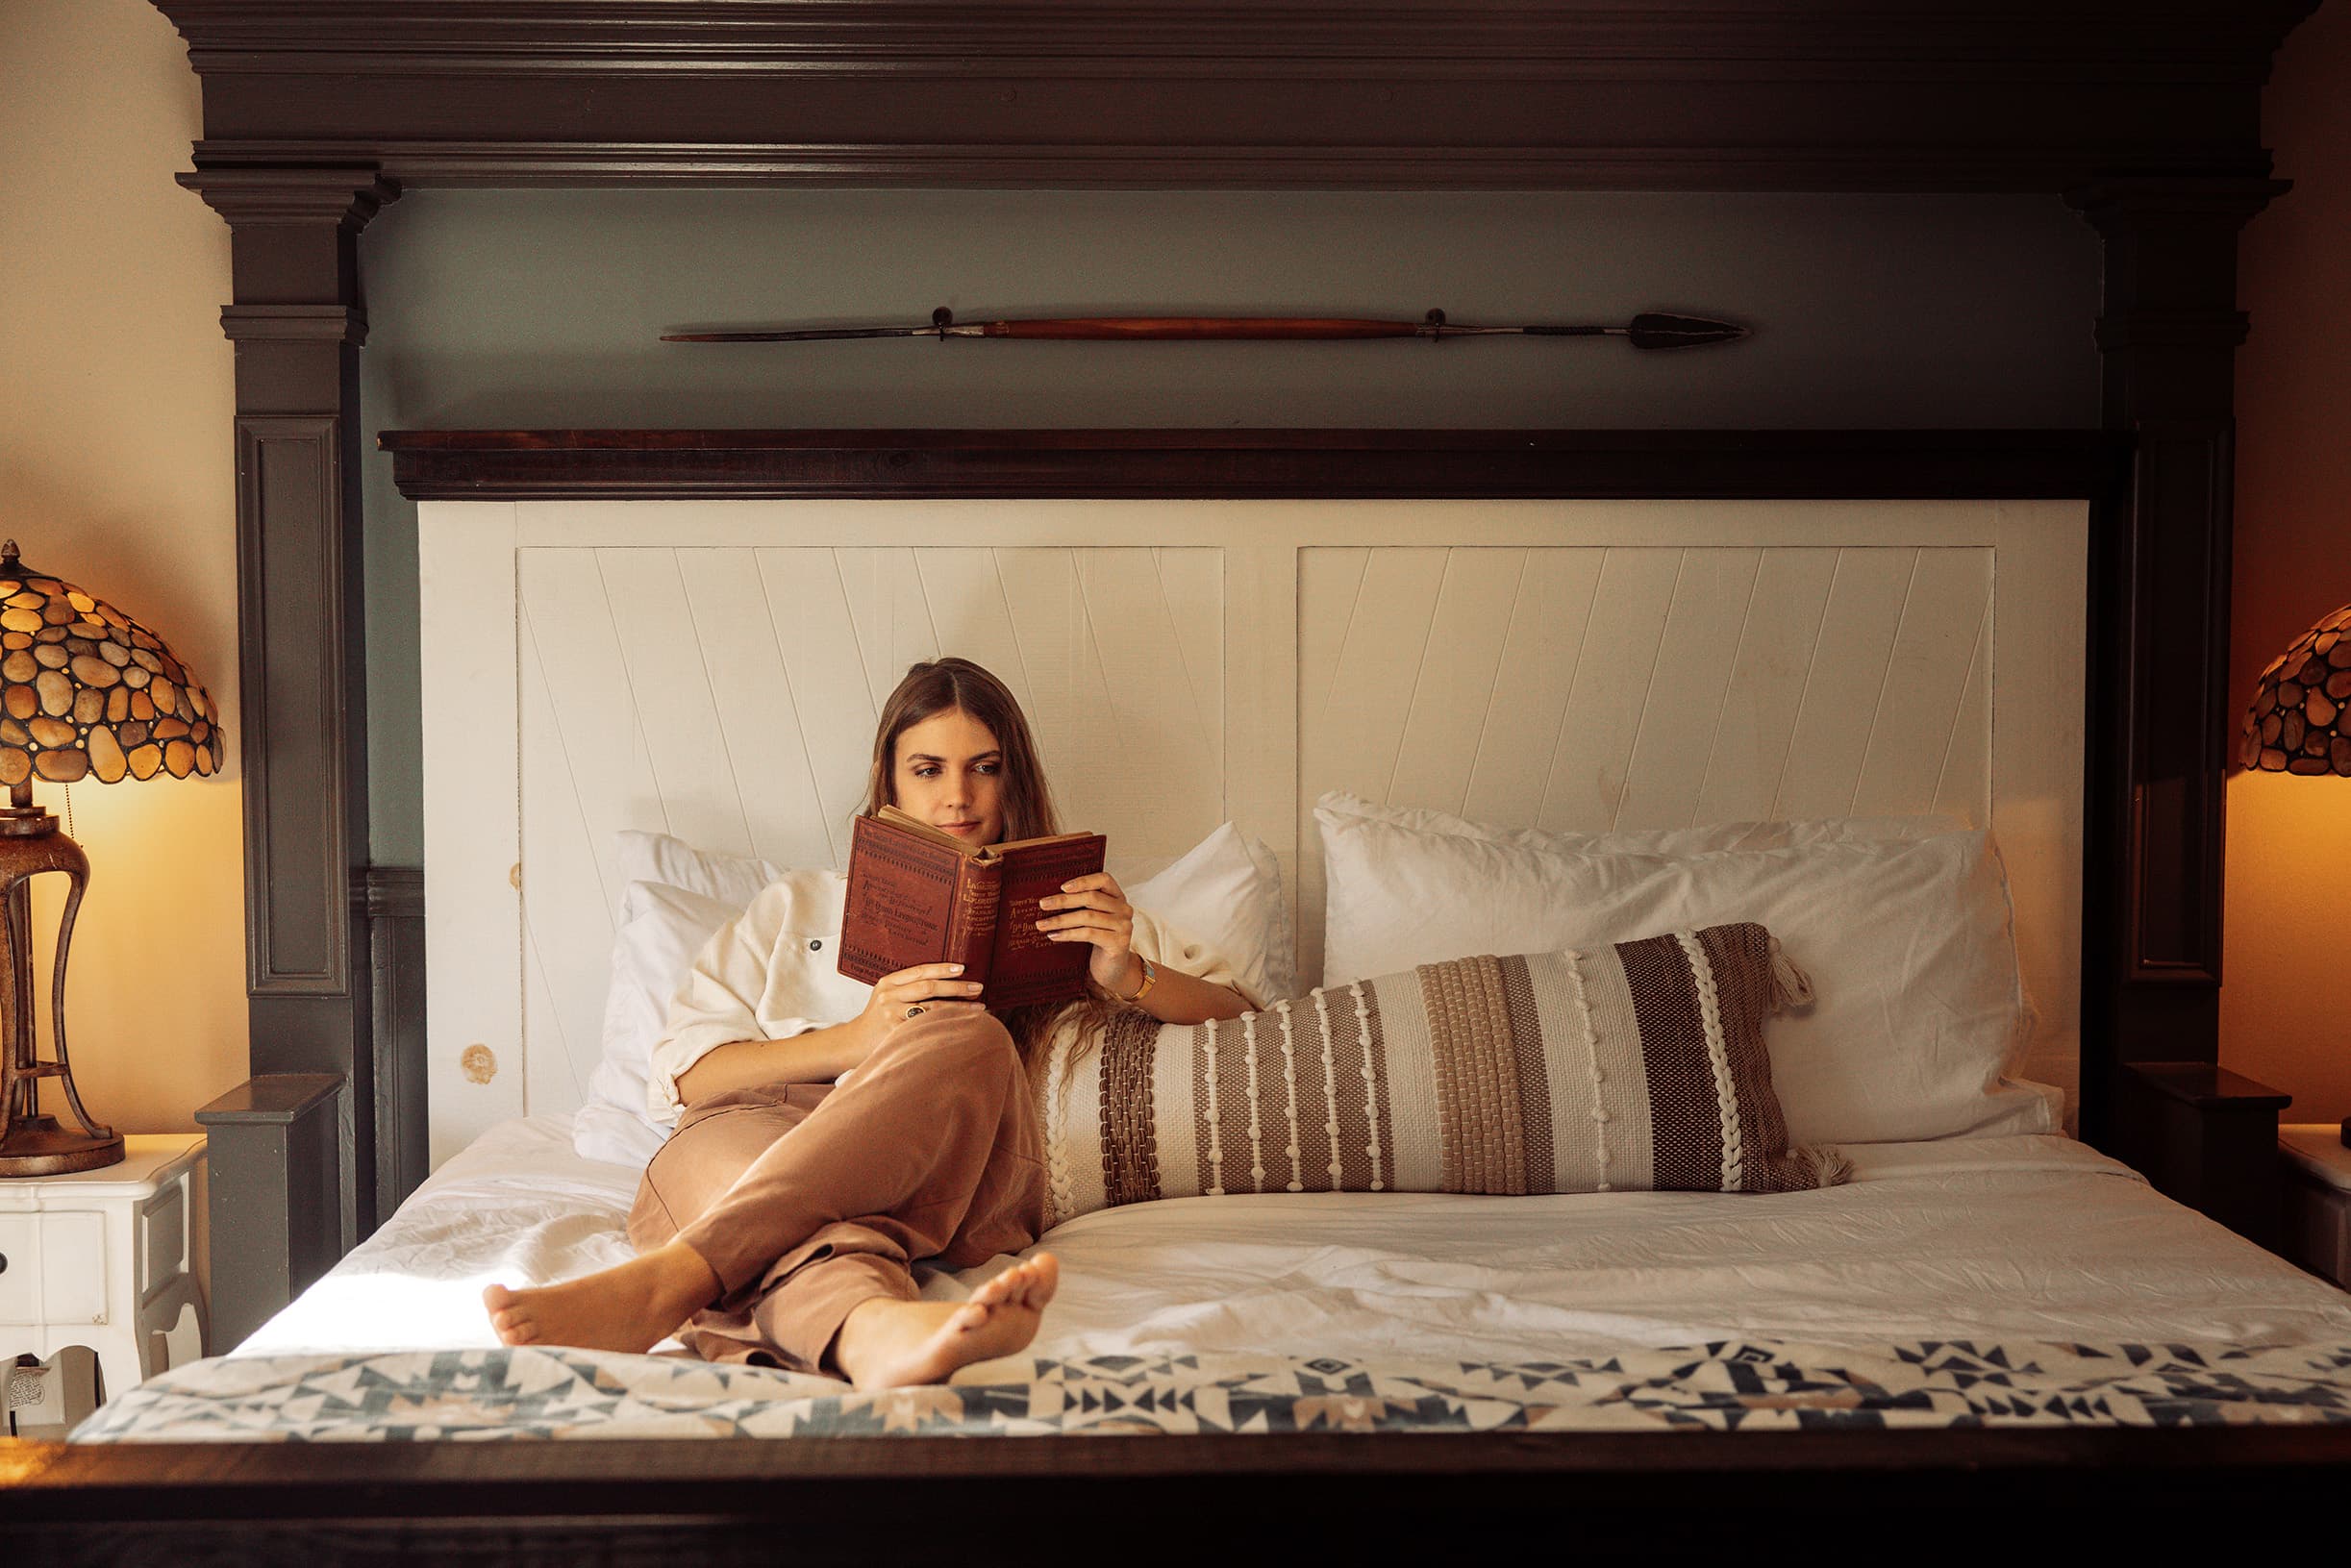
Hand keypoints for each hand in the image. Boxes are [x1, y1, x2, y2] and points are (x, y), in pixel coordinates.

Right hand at [857, 961, 986, 1053]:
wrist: (854, 1042)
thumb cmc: (879, 1017)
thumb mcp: (887, 995)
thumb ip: (908, 987)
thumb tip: (947, 979)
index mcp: (888, 982)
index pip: (920, 971)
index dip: (943, 969)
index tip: (963, 968)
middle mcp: (889, 996)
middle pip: (929, 988)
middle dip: (956, 987)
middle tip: (977, 987)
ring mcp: (891, 1015)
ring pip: (931, 1009)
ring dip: (958, 1008)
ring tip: (978, 1007)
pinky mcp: (895, 1032)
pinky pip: (926, 1027)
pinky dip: (946, 1025)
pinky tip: (961, 1025)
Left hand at [1036, 872, 1138, 993]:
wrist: (1112, 968)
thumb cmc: (1098, 940)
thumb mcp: (1093, 919)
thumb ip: (1082, 905)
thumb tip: (1050, 898)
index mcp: (1118, 897)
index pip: (1104, 879)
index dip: (1083, 881)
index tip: (1062, 887)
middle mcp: (1124, 909)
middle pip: (1092, 898)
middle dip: (1064, 901)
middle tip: (1043, 904)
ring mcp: (1123, 926)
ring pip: (1087, 917)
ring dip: (1061, 920)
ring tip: (1042, 924)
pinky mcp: (1119, 942)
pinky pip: (1088, 934)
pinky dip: (1068, 934)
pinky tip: (1054, 936)